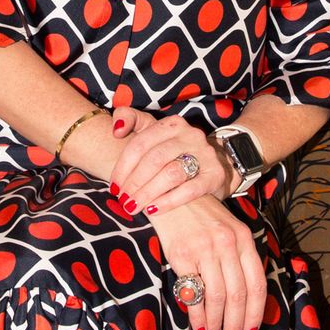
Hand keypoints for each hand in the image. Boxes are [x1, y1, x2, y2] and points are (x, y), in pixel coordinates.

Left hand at [109, 106, 236, 214]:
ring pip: (171, 173)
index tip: (114, 185)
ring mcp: (205, 154)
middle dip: (134, 182)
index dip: (123, 166)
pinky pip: (190, 190)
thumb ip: (131, 119)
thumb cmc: (174, 152)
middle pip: (154, 159)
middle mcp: (190, 135)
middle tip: (123, 200)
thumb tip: (116, 130)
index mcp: (171, 124)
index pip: (140, 143)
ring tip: (134, 207)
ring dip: (147, 193)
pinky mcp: (215, 174)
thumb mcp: (154, 132)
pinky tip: (154, 210)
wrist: (214, 166)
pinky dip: (169, 201)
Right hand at [148, 195, 267, 329]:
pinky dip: (197, 314)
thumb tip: (243, 301)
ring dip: (217, 322)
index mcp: (243, 238)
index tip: (251, 329)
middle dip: (236, 323)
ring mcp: (204, 249)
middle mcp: (227, 243)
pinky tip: (198, 324)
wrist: (170, 193)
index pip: (256, 283)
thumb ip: (238, 258)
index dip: (256, 311)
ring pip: (217, 297)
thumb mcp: (228, 229)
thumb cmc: (201, 216)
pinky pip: (193, 292)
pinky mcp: (182, 255)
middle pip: (238, 294)